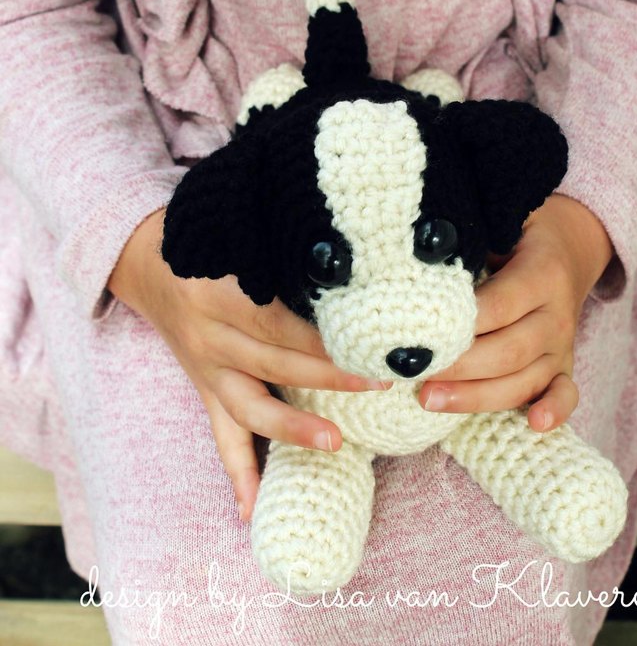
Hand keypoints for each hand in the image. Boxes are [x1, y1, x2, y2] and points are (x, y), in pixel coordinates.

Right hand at [107, 206, 391, 522]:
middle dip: (328, 377)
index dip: (321, 337)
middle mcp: (210, 336)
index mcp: (221, 294)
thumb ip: (283, 254)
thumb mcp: (239, 237)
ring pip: (249, 406)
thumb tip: (348, 265)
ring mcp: (205, 368)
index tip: (366, 343)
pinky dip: (237, 474)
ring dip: (291, 429)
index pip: (279, 323)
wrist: (146, 262)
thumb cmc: (204, 241)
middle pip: (273, 363)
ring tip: (335, 445)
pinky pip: (220, 436)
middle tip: (377, 385)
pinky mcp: (204, 389)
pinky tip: (251, 511)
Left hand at [418, 193, 612, 432]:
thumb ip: (468, 243)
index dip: (458, 323)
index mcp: (541, 273)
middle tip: (412, 372)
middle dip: (457, 367)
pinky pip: (565, 394)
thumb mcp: (499, 223)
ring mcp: (562, 345)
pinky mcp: (564, 366)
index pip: (498, 305)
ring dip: (476, 396)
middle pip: (507, 350)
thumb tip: (414, 261)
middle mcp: (556, 314)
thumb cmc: (519, 234)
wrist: (571, 245)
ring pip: (524, 379)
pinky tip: (533, 425)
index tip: (416, 332)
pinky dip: (554, 412)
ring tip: (429, 400)